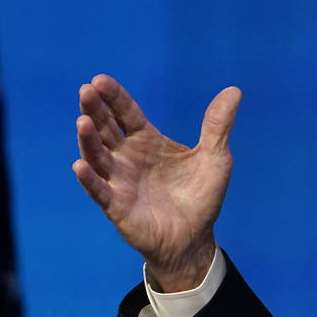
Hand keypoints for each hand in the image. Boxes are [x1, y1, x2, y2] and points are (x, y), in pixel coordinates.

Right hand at [73, 74, 241, 291]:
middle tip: (86, 91)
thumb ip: (218, 125)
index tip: (100, 80)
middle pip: (106, 130)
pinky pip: (99, 191)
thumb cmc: (201, 195)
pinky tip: (81, 165)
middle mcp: (127, 157)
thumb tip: (235, 91)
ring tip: (83, 122)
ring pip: (98, 156)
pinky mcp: (117, 206)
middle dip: (95, 111)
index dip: (114, 98)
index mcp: (147, 141)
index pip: (126, 114)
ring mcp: (119, 181)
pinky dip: (89, 179)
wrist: (195, 237)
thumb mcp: (215, 157)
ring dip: (88, 140)